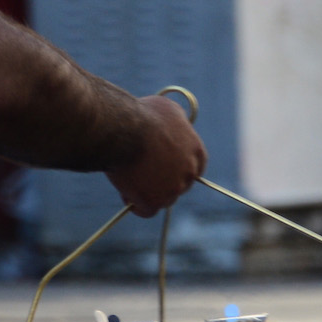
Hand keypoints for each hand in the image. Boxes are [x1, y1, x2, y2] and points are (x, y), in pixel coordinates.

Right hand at [105, 95, 207, 216]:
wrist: (125, 129)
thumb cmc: (143, 114)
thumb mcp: (167, 110)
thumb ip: (176, 122)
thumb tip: (175, 122)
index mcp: (196, 152)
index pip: (195, 167)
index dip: (179, 169)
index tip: (165, 168)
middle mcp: (189, 172)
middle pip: (179, 185)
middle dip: (164, 182)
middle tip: (143, 174)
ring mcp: (173, 189)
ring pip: (163, 199)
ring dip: (148, 193)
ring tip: (128, 178)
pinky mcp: (154, 201)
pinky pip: (146, 210)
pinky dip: (137, 205)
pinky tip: (127, 196)